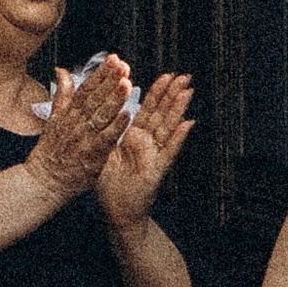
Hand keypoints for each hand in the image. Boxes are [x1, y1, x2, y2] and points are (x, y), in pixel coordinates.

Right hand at [25, 53, 132, 208]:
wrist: (44, 181)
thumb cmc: (51, 152)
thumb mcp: (54, 119)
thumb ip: (63, 95)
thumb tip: (62, 71)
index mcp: (68, 114)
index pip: (86, 89)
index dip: (100, 74)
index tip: (113, 60)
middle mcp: (75, 123)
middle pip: (94, 98)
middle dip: (109, 81)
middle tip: (123, 66)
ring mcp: (83, 139)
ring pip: (100, 115)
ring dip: (114, 99)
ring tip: (126, 84)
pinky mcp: (92, 155)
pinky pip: (106, 139)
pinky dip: (116, 126)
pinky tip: (128, 115)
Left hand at [96, 72, 194, 229]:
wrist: (115, 211)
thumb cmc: (108, 184)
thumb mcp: (101, 151)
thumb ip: (104, 130)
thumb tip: (100, 108)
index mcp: (133, 137)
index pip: (147, 110)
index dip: (156, 93)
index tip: (166, 75)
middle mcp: (147, 143)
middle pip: (161, 114)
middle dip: (172, 95)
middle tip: (184, 76)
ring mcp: (154, 155)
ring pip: (168, 127)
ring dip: (178, 109)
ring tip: (188, 91)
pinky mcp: (157, 170)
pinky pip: (168, 151)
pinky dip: (178, 138)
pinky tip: (188, 124)